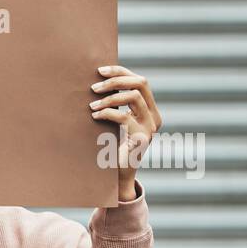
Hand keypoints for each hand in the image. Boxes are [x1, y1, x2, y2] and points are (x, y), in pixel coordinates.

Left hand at [90, 65, 161, 199]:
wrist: (118, 177)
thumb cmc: (112, 148)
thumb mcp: (116, 123)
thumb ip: (116, 106)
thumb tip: (99, 82)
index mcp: (150, 110)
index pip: (141, 81)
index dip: (121, 71)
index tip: (100, 70)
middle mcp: (154, 117)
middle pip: (141, 83)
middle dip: (116, 80)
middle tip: (93, 86)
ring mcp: (150, 128)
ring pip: (133, 97)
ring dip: (109, 97)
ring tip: (92, 105)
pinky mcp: (140, 139)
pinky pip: (124, 117)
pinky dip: (107, 113)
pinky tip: (95, 116)